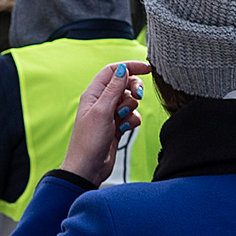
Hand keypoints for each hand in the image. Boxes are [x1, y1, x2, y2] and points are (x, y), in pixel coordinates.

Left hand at [61, 60, 148, 182]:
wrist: (88, 168)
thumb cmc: (89, 141)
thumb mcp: (102, 111)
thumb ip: (114, 89)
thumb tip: (122, 69)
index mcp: (93, 94)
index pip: (113, 71)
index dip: (129, 67)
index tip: (147, 68)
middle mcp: (101, 102)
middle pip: (124, 84)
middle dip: (134, 89)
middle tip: (138, 96)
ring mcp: (109, 115)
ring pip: (130, 101)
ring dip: (131, 108)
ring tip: (121, 119)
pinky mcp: (117, 127)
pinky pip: (131, 116)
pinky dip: (132, 120)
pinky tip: (126, 128)